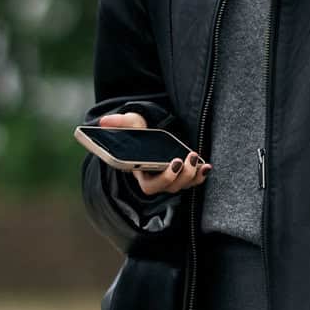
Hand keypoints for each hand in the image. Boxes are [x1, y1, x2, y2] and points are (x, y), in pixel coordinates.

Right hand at [96, 109, 210, 196]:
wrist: (151, 130)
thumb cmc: (138, 129)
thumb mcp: (130, 123)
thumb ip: (119, 123)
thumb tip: (103, 122)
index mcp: (141, 172)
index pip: (150, 186)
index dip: (164, 178)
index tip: (174, 163)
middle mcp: (156, 179)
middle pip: (169, 187)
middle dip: (180, 176)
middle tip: (184, 158)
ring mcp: (170, 178)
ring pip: (182, 186)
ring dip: (191, 175)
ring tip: (194, 157)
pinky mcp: (182, 174)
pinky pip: (192, 181)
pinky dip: (200, 175)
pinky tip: (206, 166)